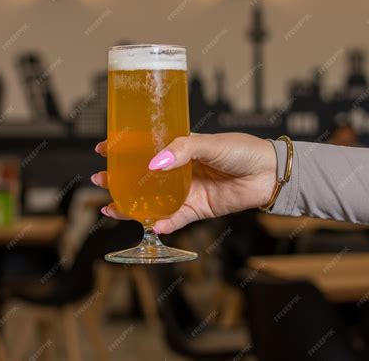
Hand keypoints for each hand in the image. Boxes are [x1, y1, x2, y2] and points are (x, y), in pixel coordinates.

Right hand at [92, 133, 277, 233]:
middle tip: (100, 179)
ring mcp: (186, 190)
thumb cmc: (240, 150)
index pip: (146, 148)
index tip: (104, 148)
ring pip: (152, 199)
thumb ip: (182, 151)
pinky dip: (161, 223)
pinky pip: (175, 218)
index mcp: (180, 149)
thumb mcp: (209, 143)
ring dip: (132, 204)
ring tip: (110, 206)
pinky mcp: (198, 209)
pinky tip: (148, 224)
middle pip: (142, 176)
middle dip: (120, 179)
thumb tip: (155, 163)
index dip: (124, 148)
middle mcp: (179, 170)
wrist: (268, 172)